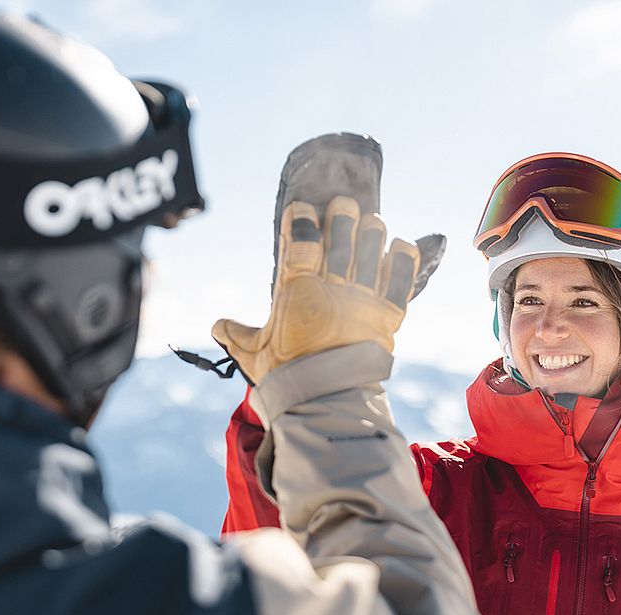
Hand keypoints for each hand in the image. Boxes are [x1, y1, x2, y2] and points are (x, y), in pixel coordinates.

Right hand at [212, 196, 421, 383]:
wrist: (326, 403)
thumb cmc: (287, 378)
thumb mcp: (255, 354)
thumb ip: (237, 335)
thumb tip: (217, 326)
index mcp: (298, 292)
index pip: (301, 243)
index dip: (302, 220)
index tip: (303, 207)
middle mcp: (332, 289)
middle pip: (341, 240)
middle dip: (342, 217)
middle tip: (343, 204)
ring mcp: (363, 301)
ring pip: (371, 254)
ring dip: (372, 233)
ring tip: (371, 220)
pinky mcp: (388, 317)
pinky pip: (401, 282)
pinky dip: (403, 261)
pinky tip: (402, 243)